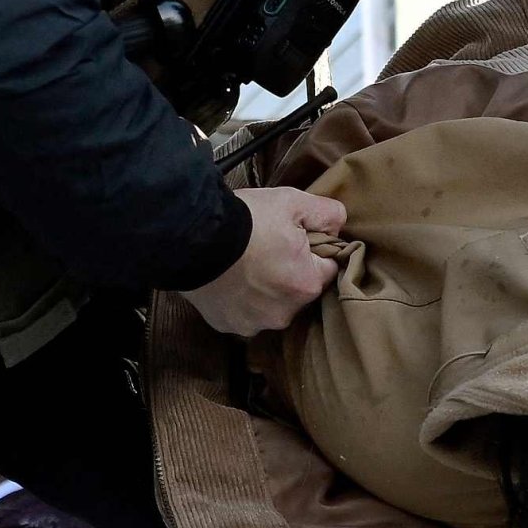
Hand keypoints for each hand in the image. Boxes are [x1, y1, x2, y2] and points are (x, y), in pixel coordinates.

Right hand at [183, 185, 348, 336]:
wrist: (189, 236)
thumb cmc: (246, 219)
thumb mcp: (292, 202)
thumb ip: (326, 213)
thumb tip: (338, 226)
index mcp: (307, 285)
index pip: (327, 268)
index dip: (313, 250)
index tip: (294, 238)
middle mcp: (284, 313)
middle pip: (298, 290)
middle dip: (288, 272)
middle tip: (266, 248)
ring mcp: (253, 323)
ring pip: (270, 305)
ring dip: (264, 290)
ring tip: (244, 264)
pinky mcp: (227, 325)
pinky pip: (242, 313)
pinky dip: (239, 300)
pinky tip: (228, 279)